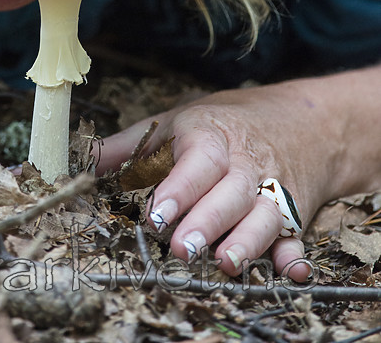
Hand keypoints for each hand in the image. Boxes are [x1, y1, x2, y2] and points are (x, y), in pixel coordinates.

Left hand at [97, 69, 380, 281]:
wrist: (303, 120)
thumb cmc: (225, 122)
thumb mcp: (177, 120)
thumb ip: (132, 144)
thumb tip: (87, 160)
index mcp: (213, 137)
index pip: (197, 162)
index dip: (179, 189)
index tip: (156, 214)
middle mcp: (245, 165)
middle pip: (230, 193)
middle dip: (207, 221)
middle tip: (182, 248)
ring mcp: (273, 189)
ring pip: (263, 216)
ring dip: (247, 241)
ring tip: (224, 263)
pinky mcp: (295, 213)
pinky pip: (297, 235)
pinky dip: (295, 254)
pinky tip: (291, 270)